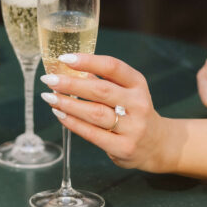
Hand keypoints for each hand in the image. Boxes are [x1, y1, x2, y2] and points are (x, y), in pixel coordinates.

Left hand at [39, 54, 174, 172]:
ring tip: (49, 97)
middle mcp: (138, 104)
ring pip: (95, 113)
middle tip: (49, 80)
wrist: (157, 144)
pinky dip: (73, 123)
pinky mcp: (124, 148)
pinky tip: (60, 114)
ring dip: (68, 104)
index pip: (113, 67)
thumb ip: (103, 80)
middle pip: (101, 90)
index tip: (64, 59)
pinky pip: (93, 134)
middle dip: (71, 84)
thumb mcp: (127, 91)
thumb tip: (68, 70)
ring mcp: (133, 128)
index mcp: (138, 84)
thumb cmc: (134, 111)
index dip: (88, 61)